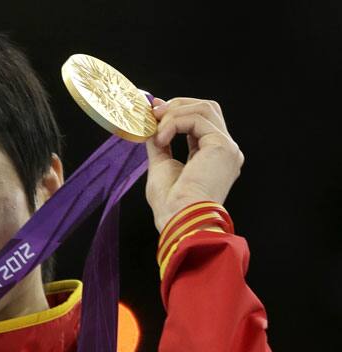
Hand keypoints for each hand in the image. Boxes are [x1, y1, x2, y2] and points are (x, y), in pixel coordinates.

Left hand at [145, 97, 244, 231]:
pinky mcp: (222, 146)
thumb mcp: (161, 165)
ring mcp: (227, 148)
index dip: (177, 111)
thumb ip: (160, 143)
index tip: (154, 109)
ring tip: (156, 132)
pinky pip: (198, 118)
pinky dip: (174, 123)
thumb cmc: (171, 204)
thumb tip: (151, 123)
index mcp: (213, 156)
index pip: (200, 121)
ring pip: (204, 109)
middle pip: (207, 109)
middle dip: (177, 105)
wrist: (179, 219)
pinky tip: (162, 139)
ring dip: (174, 114)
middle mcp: (225, 150)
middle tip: (153, 113)